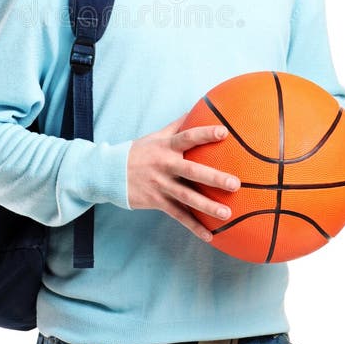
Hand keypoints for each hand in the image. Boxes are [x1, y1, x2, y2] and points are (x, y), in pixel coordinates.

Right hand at [127, 112, 240, 241]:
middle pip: (192, 171)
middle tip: (235, 184)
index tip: (224, 132)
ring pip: (187, 197)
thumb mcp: (156, 136)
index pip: (188, 137)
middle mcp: (165, 165)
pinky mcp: (157, 201)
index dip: (205, 134)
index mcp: (166, 147)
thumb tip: (199, 108)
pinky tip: (210, 235)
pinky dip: (194, 226)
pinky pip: (178, 215)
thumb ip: (178, 125)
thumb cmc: (139, 152)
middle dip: (213, 178)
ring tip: (227, 214)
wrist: (109, 173)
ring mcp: (161, 185)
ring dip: (207, 207)